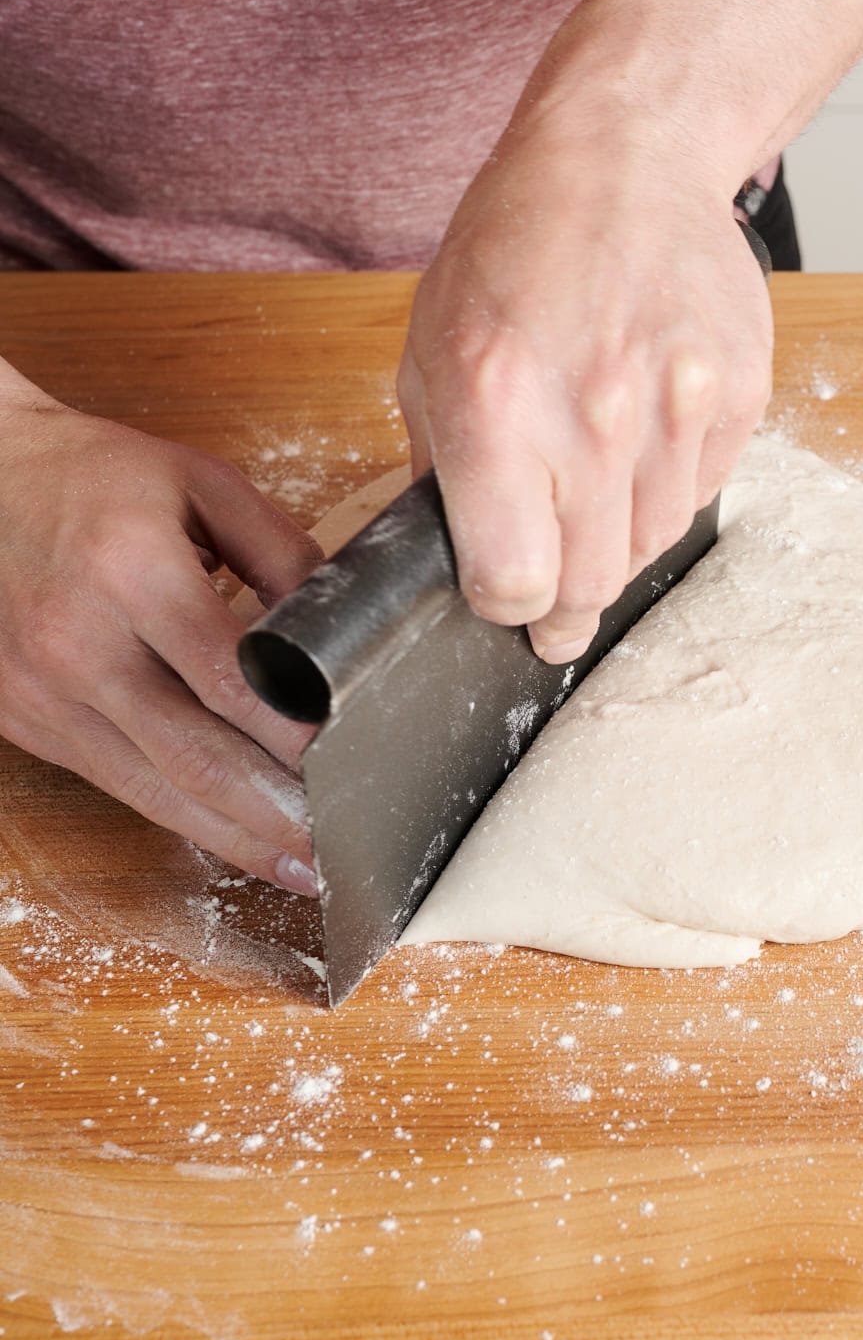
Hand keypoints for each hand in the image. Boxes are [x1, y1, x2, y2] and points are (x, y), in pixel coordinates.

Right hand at [0, 373, 324, 890]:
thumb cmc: (91, 475)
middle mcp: (81, 643)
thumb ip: (281, 550)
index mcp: (134, 574)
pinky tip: (229, 832)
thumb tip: (341, 629)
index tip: (353, 767)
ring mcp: (44, 691)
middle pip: (196, 759)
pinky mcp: (27, 720)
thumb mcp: (200, 483)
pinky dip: (179, 815)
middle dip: (276, 816)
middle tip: (340, 847)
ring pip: (155, 791)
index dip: (297, 738)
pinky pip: (116, 783)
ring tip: (298, 864)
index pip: (233, 684)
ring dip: (233, 837)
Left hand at [398, 106, 771, 661]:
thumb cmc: (515, 248)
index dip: (506, 604)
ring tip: (595, 496)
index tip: (506, 596)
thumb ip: (443, 463)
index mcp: (497, 407)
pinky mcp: (736, 392)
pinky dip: (669, 488)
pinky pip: (704, 490)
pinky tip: (642, 438)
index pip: (514, 582)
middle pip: (592, 584)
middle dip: (566, 606)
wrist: (623, 159)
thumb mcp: (431, 349)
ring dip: (619, 545)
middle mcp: (593, 415)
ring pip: (653, 545)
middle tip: (555, 606)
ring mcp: (677, 405)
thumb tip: (461, 556)